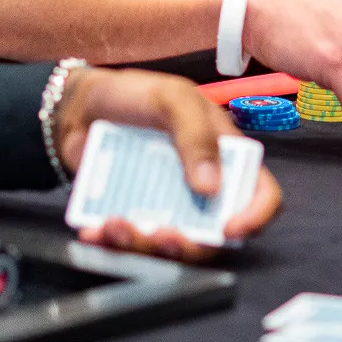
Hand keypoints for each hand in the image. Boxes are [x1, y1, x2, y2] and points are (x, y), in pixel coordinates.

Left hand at [53, 66, 281, 262]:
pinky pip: (130, 243)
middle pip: (212, 235)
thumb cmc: (136, 94)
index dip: (255, 216)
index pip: (259, 193)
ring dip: (144, 248)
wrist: (82, 104)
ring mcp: (167, 206)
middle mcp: (201, 189)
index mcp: (224, 157)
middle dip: (189, 246)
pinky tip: (95, 229)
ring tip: (115, 226)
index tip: (228, 227)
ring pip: (169, 246)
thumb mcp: (173, 100)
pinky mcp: (134, 215)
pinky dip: (112, 242)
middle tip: (162, 235)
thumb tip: (212, 187)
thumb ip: (196, 135)